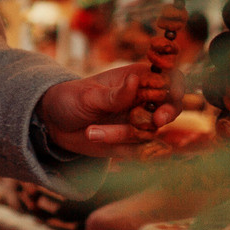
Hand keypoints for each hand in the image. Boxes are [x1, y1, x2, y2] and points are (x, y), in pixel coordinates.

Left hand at [39, 65, 176, 155]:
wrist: (53, 124)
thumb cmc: (71, 98)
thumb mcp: (88, 95)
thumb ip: (114, 94)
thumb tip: (135, 81)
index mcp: (137, 78)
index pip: (168, 78)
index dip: (176, 85)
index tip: (171, 93)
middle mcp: (142, 101)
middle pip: (171, 107)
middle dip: (167, 113)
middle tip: (156, 120)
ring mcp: (138, 124)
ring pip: (148, 132)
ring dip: (121, 134)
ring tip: (91, 132)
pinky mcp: (129, 145)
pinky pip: (138, 151)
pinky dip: (122, 148)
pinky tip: (96, 140)